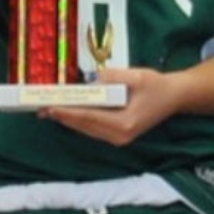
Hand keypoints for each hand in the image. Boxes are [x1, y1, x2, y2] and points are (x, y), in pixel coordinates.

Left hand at [39, 67, 178, 145]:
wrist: (174, 98)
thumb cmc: (157, 86)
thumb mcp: (136, 75)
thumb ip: (111, 78)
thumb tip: (89, 82)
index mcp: (126, 123)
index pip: (90, 117)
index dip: (68, 111)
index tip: (49, 105)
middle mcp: (121, 136)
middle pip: (85, 126)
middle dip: (62, 116)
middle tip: (40, 108)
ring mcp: (120, 138)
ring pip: (86, 129)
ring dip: (67, 120)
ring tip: (47, 111)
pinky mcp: (118, 135)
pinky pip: (92, 129)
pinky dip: (78, 121)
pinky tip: (64, 114)